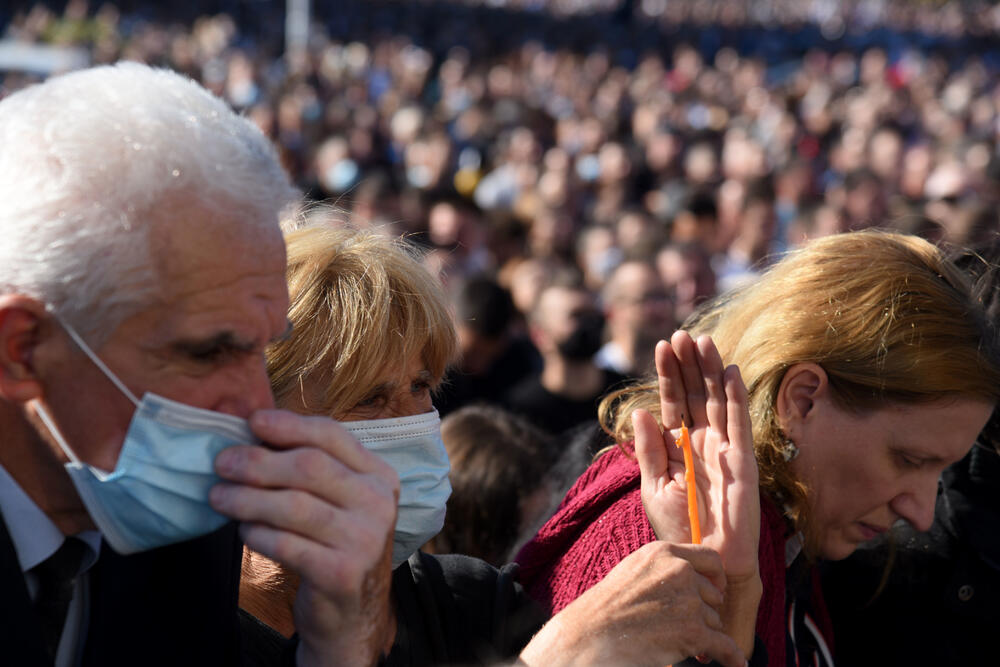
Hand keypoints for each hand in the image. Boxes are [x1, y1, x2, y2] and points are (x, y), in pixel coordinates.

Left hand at [210, 409, 399, 666]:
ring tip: (219, 497)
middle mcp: (378, 503)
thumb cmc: (335, 545)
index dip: (290, 425)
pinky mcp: (341, 573)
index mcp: (379, 476)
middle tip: (222, 463)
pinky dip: (257, 534)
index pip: (333, 436)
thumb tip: (255, 433)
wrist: (352, 614)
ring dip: (247, 499)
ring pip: (294, 506)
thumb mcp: (339, 501)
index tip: (253, 421)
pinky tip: (242, 530)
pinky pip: (286, 544)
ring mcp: (364, 539)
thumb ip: (313, 468)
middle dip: (258, 462)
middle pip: (310, 467)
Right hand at [519, 541, 746, 666]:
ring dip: (703, 634)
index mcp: (665, 552)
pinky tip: (736, 662)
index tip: (715, 589)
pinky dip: (732, 656)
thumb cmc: (607, 605)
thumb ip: (663, 568)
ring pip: (714, 620)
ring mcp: (689, 601)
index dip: (715, 576)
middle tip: (688, 626)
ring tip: (682, 643)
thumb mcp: (634, 570)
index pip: (710, 558)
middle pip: (712, 594)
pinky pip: (724, 645)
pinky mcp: (693, 631)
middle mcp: (681, 572)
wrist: (593, 633)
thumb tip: (690, 578)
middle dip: (704, 612)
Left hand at [632, 331, 760, 653]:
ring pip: (716, 400)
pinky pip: (740, 423)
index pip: (672, 401)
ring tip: (704, 341)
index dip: (668, 374)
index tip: (662, 344)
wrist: (705, 561)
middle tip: (682, 333)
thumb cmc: (679, 528)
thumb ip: (649, 450)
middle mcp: (701, 441)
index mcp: (677, 446)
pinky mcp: (743, 460)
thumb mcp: (654, 486)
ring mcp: (723, 448)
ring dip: (711, 371)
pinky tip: (731, 372)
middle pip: (694, 393)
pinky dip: (736, 398)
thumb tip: (639, 411)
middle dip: (688, 364)